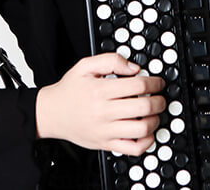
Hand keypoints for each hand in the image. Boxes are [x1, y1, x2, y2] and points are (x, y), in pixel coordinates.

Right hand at [35, 53, 165, 154]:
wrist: (50, 113)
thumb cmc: (69, 91)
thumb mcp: (85, 66)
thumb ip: (110, 60)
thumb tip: (133, 68)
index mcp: (100, 91)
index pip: (138, 86)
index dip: (154, 82)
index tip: (157, 82)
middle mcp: (103, 112)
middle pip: (143, 107)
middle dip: (159, 100)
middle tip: (160, 97)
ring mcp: (105, 131)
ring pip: (141, 129)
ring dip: (155, 120)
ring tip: (153, 114)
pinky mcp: (105, 144)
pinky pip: (132, 149)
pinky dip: (146, 142)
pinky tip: (147, 132)